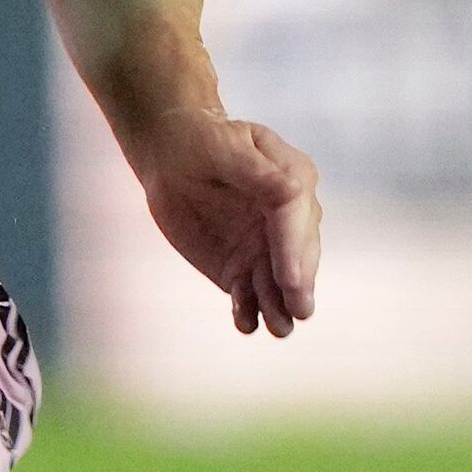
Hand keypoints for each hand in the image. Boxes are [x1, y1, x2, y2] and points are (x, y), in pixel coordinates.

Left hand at [129, 107, 323, 338]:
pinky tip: (245, 323)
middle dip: (297, 284)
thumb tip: (293, 191)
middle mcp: (289, 218)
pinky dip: (248, 309)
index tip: (291, 279)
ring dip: (278, 306)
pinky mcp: (243, 268)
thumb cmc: (201, 142)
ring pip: (278, 282)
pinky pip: (249, 293)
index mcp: (293, 179)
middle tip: (297, 311)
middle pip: (298, 254)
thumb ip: (256, 171)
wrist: (174, 159)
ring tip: (278, 328)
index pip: (295, 216)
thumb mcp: (224, 147)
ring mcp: (268, 246)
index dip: (292, 249)